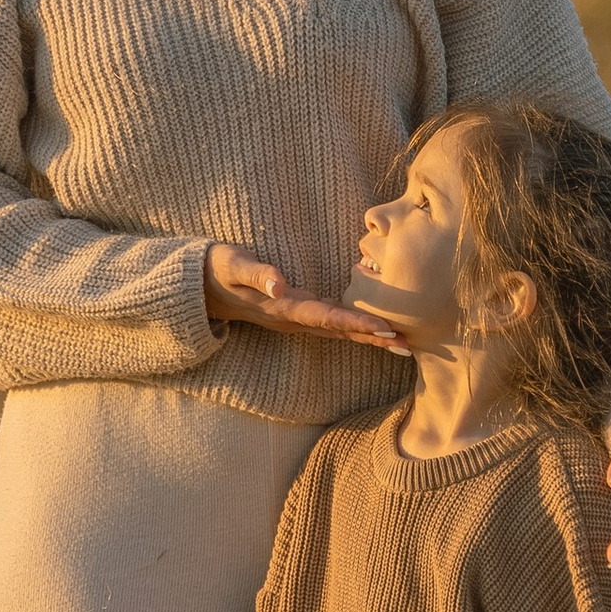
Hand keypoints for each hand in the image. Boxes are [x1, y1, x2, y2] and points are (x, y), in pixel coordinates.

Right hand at [206, 242, 410, 353]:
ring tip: (403, 345)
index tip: (384, 328)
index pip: (327, 317)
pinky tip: (376, 330)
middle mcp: (294, 318)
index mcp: (284, 307)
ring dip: (370, 338)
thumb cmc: (219, 269)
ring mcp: (296, 318)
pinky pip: (333, 324)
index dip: (357, 322)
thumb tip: (279, 282)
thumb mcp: (234, 265)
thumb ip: (257, 273)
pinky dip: (357, 328)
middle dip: (373, 338)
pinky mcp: (298, 313)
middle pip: (341, 331)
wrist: (202, 287)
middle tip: (408, 346)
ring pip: (339, 331)